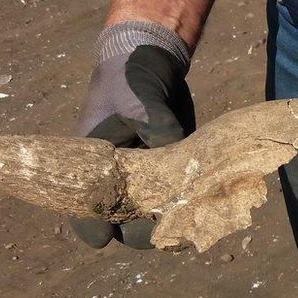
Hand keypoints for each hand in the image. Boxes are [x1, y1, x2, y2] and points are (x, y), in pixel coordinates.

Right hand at [70, 21, 194, 248]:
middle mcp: (120, 181)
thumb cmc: (129, 81)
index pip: (88, 212)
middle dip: (144, 232)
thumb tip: (179, 156)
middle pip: (126, 225)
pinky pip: (181, 198)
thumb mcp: (136, 99)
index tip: (108, 235)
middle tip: (164, 230)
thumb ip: (155, 126)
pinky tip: (210, 208)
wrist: (151, 63)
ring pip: (157, 218)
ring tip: (192, 224)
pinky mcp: (174, 171)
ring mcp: (149, 179)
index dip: (95, 227)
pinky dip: (193, 207)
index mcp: (95, 168)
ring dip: (173, 224)